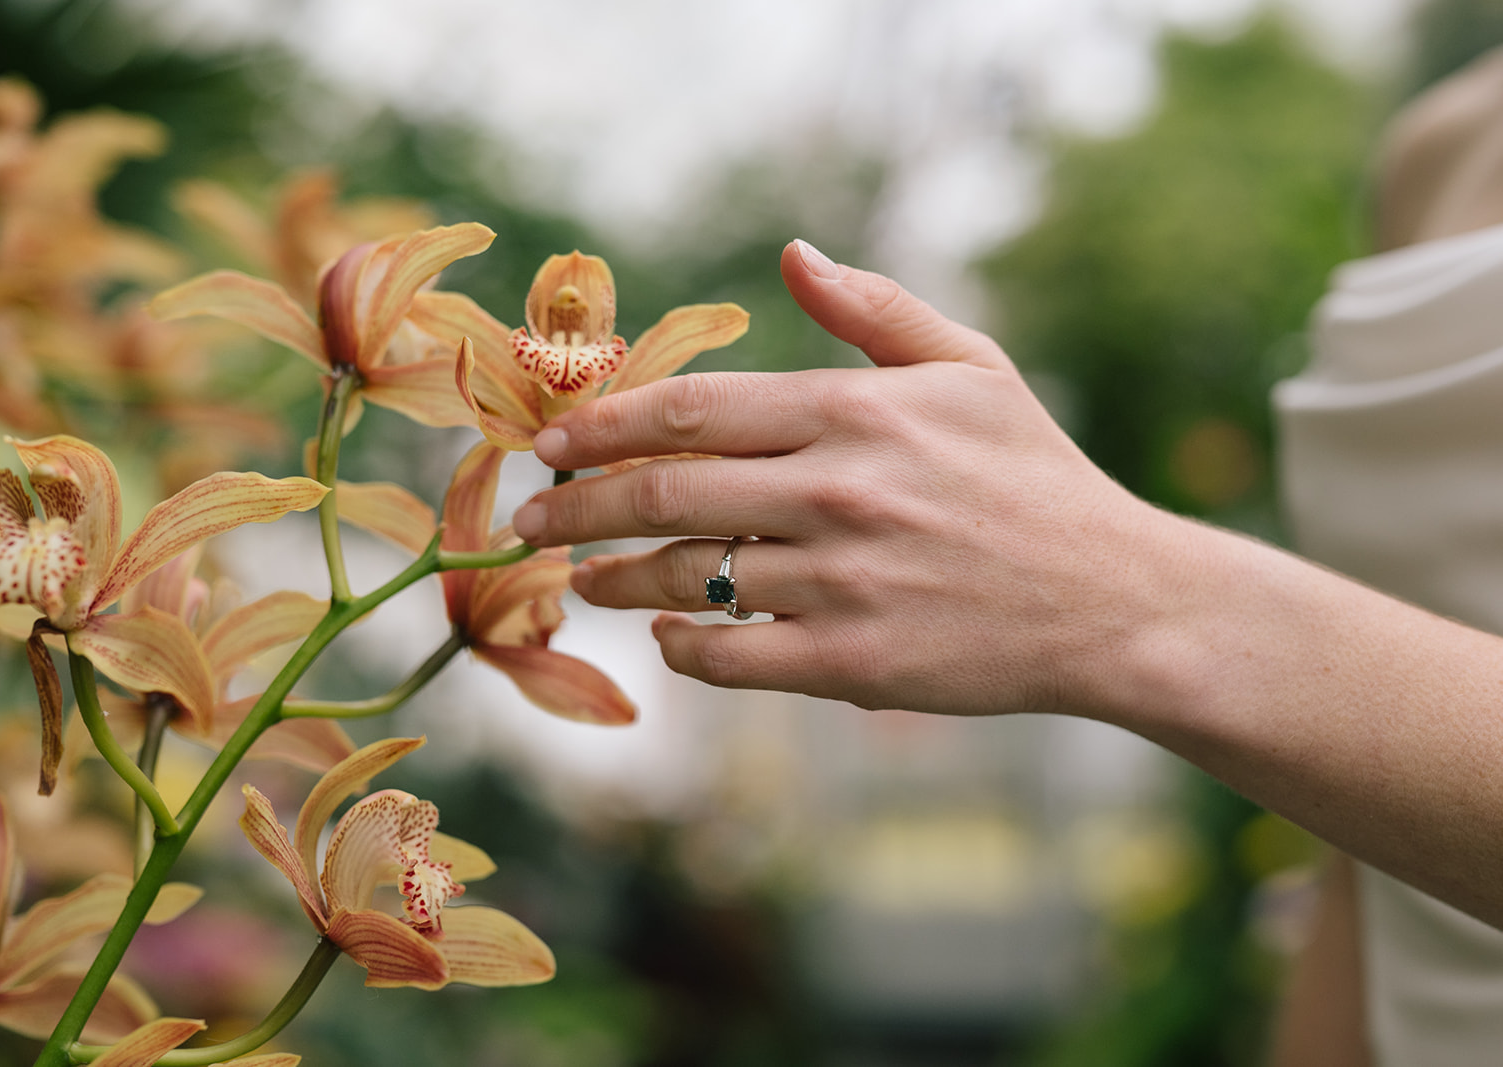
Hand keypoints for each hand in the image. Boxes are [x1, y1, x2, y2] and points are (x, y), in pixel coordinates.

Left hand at [511, 240, 1178, 717]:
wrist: (1115, 600)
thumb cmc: (1034, 477)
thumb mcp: (973, 369)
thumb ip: (878, 311)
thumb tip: (795, 255)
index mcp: (857, 411)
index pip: (694, 409)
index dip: (606, 422)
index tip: (552, 440)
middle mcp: (840, 491)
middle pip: (665, 493)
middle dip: (578, 507)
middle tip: (528, 520)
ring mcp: (843, 582)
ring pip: (687, 577)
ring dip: (617, 580)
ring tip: (583, 580)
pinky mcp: (853, 662)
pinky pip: (733, 657)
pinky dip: (683, 649)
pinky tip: (666, 636)